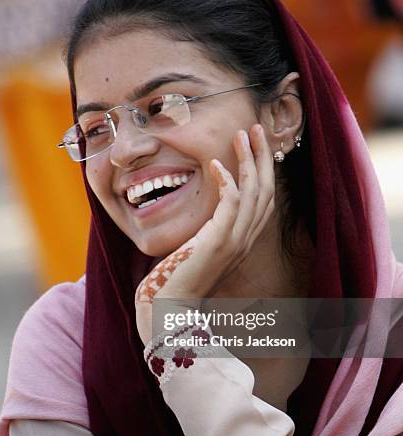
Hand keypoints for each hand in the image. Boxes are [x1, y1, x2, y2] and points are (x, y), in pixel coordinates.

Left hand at [135, 124, 274, 344]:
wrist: (170, 306)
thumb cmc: (179, 277)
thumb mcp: (200, 247)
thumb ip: (209, 229)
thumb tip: (207, 212)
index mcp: (243, 240)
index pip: (264, 199)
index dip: (263, 170)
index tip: (255, 145)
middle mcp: (245, 240)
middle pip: (266, 190)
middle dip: (262, 157)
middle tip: (255, 129)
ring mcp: (234, 241)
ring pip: (253, 192)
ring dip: (248, 160)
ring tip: (241, 135)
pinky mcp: (218, 242)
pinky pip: (230, 204)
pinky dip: (226, 181)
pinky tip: (214, 164)